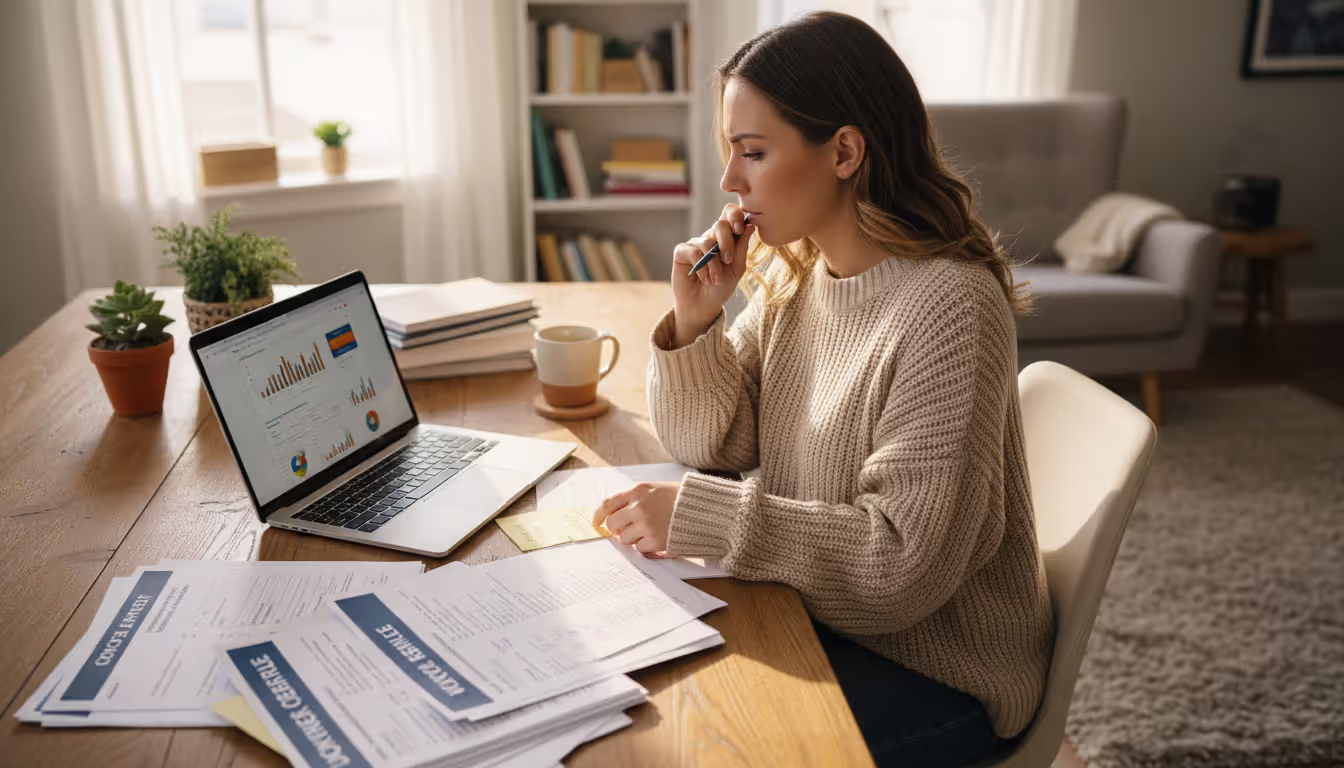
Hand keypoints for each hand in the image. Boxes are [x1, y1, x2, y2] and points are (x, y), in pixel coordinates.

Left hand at [592, 481, 679, 554]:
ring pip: (625, 539)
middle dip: (618, 529)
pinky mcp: (655, 540)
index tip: (596, 523)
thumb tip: (615, 514)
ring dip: (634, 538)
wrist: (705, 510)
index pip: (608, 504)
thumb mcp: (656, 489)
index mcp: (638, 491)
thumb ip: (635, 498)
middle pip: (613, 524)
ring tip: (650, 531)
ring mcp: (646, 524)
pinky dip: (646, 546)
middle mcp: (639, 507)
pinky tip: (658, 538)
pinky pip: (639, 548)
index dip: (599, 515)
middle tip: (628, 529)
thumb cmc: (681, 499)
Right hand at [670, 204, 755, 346]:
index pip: (729, 213)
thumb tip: (750, 224)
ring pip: (707, 243)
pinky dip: (702, 268)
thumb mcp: (737, 269)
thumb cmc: (721, 287)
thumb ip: (742, 247)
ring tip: (715, 279)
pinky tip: (703, 278)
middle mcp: (709, 237)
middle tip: (728, 261)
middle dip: (727, 244)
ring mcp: (694, 243)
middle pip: (720, 224)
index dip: (735, 215)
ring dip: (715, 265)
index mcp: (726, 237)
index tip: (740, 228)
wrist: (704, 306)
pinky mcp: (681, 252)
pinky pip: (694, 253)